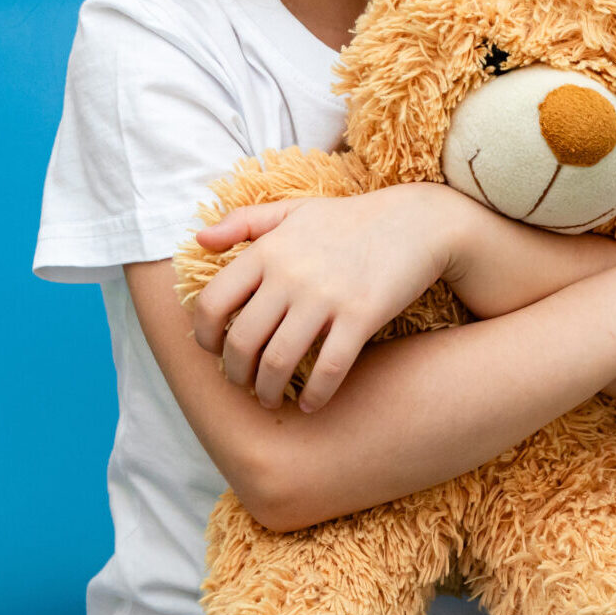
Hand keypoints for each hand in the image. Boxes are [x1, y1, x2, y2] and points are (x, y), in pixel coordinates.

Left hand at [188, 184, 461, 412]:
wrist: (416, 221)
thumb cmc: (349, 219)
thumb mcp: (293, 210)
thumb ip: (244, 222)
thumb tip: (199, 240)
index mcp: (268, 250)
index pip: (212, 303)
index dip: (204, 337)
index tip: (214, 351)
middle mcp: (290, 274)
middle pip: (241, 342)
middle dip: (235, 374)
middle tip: (242, 384)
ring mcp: (326, 296)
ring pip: (278, 362)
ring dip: (267, 391)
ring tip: (270, 398)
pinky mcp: (361, 316)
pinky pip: (329, 369)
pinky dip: (315, 395)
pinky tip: (311, 404)